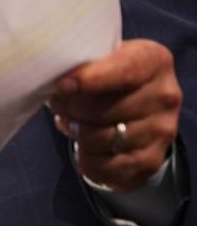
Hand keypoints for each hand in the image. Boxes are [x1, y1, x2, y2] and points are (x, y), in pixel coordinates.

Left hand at [49, 39, 181, 191]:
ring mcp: (162, 130)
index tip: (62, 85)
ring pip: (103, 139)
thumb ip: (83, 64)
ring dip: (78, 133)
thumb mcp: (99, 58)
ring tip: (72, 123)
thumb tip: (60, 84)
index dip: (89, 79)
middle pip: (105, 109)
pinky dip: (87, 159)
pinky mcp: (152, 160)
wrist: (135, 105)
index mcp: (153, 60)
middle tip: (59, 105)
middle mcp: (165, 95)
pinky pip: (108, 167)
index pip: (124, 70)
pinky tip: (84, 147)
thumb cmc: (106, 75)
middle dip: (71, 109)